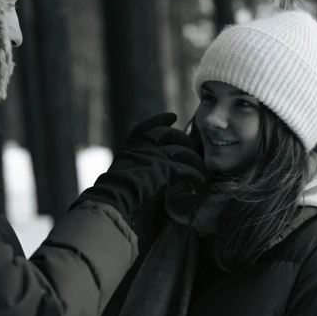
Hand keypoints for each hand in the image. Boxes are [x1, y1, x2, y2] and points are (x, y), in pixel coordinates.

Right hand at [73, 113, 206, 225]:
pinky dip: (196, 178)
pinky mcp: (165, 169)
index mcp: (129, 149)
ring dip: (196, 163)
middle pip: (170, 135)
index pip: (144, 128)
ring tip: (203, 173)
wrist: (113, 199)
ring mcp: (154, 156)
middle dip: (185, 140)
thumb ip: (136, 172)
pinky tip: (200, 184)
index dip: (159, 120)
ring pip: (184, 153)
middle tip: (194, 149)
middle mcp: (142, 148)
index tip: (173, 116)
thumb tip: (150, 180)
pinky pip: (188, 171)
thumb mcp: (122, 179)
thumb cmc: (115, 197)